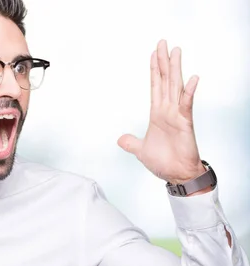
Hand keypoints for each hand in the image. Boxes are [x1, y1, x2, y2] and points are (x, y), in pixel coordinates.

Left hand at [117, 39, 205, 183]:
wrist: (176, 175)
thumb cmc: (163, 162)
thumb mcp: (140, 151)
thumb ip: (131, 143)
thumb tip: (120, 139)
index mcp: (157, 114)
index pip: (155, 87)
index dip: (154, 70)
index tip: (153, 54)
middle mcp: (168, 111)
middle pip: (165, 81)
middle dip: (163, 62)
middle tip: (163, 42)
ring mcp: (177, 115)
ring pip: (175, 87)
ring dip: (176, 69)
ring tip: (176, 51)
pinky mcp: (185, 123)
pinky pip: (186, 105)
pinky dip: (188, 92)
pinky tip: (192, 78)